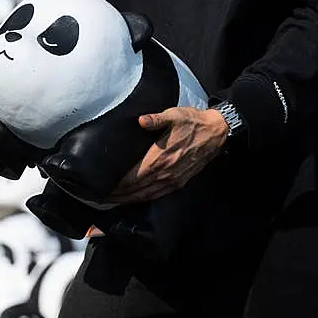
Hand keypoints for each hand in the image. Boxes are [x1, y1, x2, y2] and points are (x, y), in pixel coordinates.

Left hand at [107, 107, 229, 202]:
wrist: (216, 133)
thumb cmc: (193, 122)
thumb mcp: (173, 115)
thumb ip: (155, 119)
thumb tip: (141, 120)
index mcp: (159, 158)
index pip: (132, 178)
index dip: (116, 185)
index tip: (103, 189)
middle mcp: (164, 173)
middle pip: (135, 190)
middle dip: (118, 196)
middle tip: (101, 198)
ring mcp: (172, 180)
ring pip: (146, 195)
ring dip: (129, 200)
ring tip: (114, 201)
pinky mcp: (179, 182)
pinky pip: (157, 194)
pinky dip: (144, 198)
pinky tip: (136, 198)